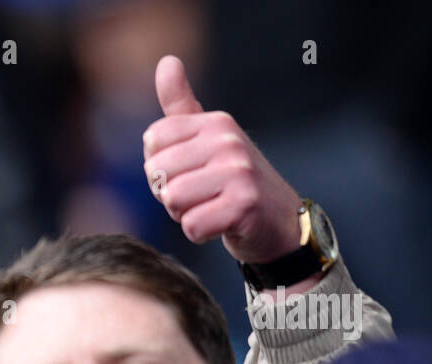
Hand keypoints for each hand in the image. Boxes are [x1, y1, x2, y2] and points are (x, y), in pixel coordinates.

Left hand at [143, 55, 304, 266]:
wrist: (279, 222)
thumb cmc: (234, 182)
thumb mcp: (209, 139)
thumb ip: (181, 106)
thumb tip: (167, 61)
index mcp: (215, 122)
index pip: (152, 141)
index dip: (160, 166)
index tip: (189, 173)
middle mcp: (228, 141)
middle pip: (157, 173)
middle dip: (169, 194)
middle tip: (202, 196)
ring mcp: (239, 172)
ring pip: (172, 200)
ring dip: (184, 214)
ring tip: (212, 208)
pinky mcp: (244, 206)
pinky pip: (191, 226)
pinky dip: (199, 234)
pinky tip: (221, 225)